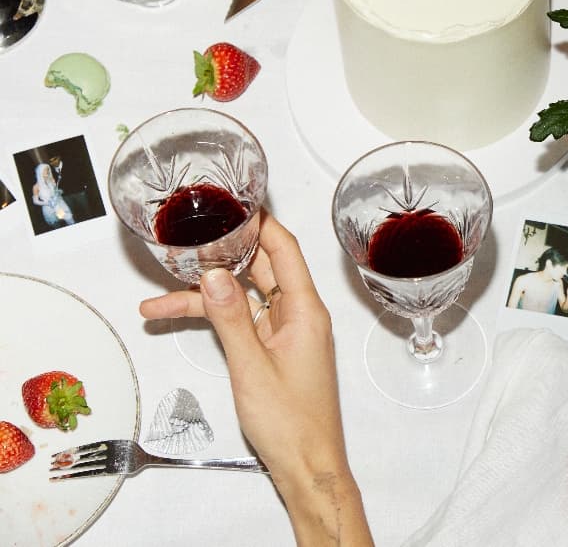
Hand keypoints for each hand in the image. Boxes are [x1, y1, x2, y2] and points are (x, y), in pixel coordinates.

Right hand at [139, 213, 367, 542]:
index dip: (262, 223)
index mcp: (306, 310)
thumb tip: (213, 274)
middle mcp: (299, 315)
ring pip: (244, 296)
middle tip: (191, 236)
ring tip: (160, 290)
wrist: (306, 465)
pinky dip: (214, 317)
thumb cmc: (292, 423)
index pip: (285, 250)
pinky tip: (176, 316)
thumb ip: (231, 318)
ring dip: (206, 293)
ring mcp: (286, 332)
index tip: (237, 202)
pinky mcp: (273, 349)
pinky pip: (242, 320)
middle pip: (261, 267)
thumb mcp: (252, 366)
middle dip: (224, 253)